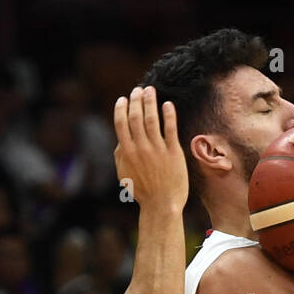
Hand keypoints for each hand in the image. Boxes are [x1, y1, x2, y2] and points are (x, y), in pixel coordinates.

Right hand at [112, 86, 188, 213]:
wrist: (162, 204)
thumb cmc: (143, 191)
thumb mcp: (124, 174)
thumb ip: (120, 155)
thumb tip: (120, 139)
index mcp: (126, 152)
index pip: (121, 123)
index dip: (121, 108)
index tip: (123, 98)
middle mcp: (140, 148)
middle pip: (136, 117)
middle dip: (136, 100)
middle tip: (137, 90)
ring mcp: (157, 149)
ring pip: (152, 119)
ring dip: (150, 102)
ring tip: (150, 91)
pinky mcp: (173, 152)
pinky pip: (170, 129)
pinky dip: (168, 115)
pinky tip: (167, 104)